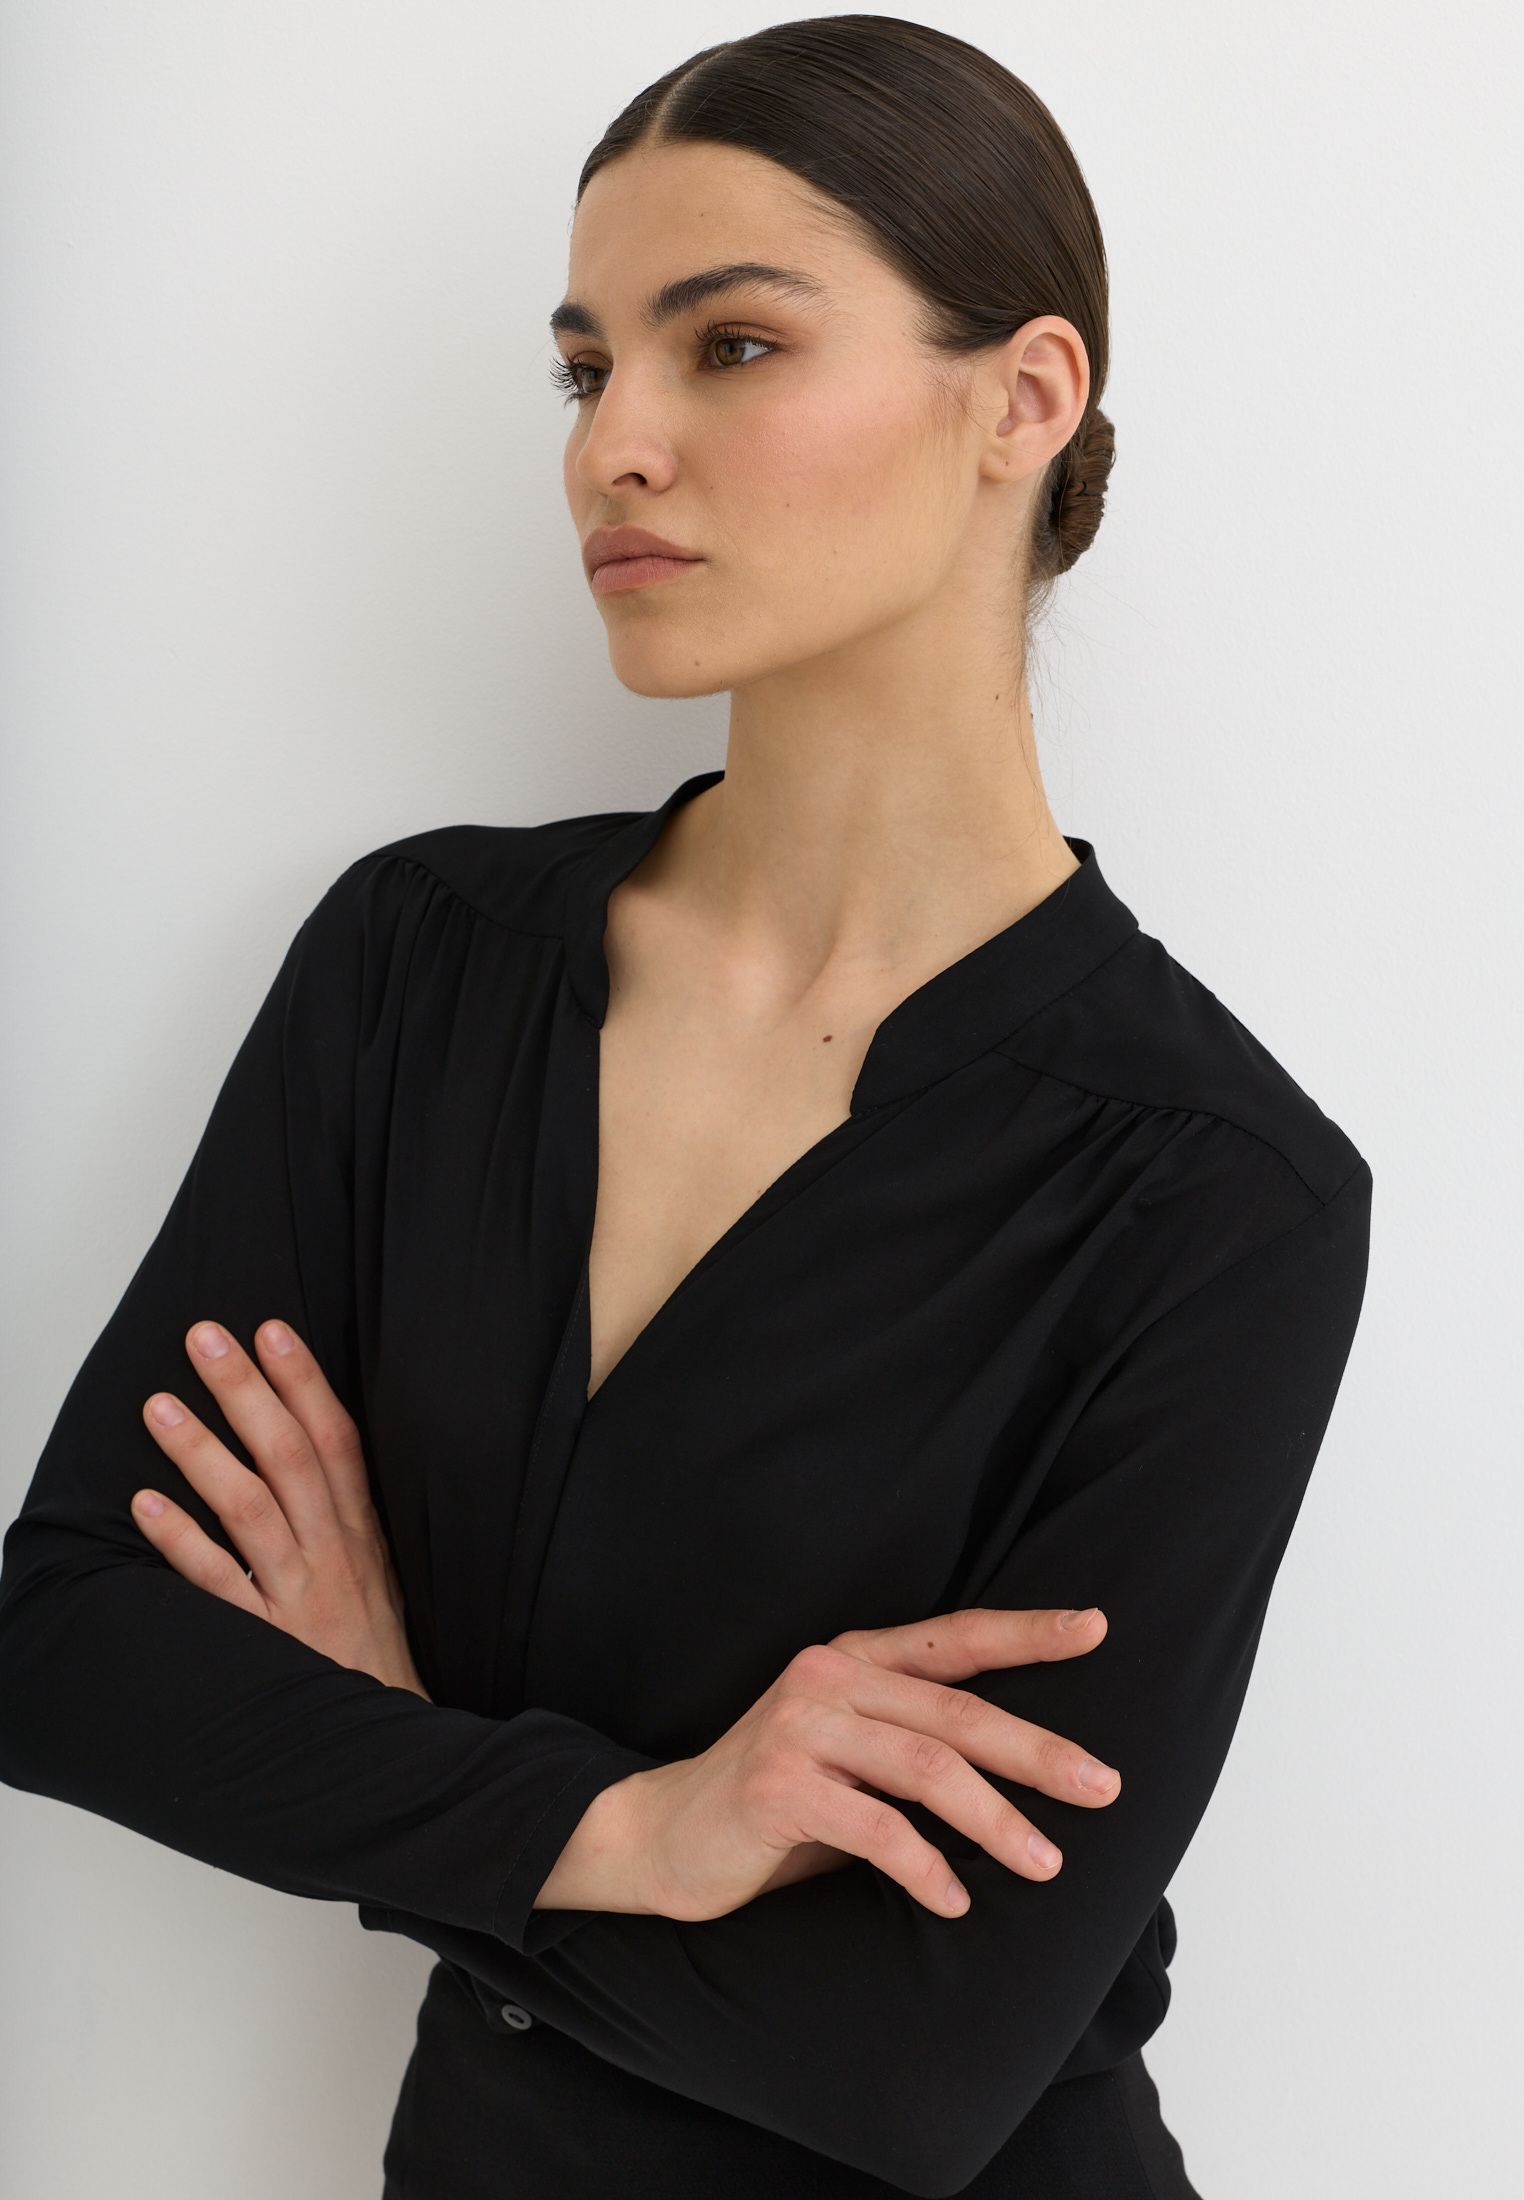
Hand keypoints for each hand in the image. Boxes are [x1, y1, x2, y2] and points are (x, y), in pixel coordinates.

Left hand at [132, 1319, 428, 1699]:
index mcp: (361, 1535)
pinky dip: (183, 1542)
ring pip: (250, 1509)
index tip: (271, 1330)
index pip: (337, 1440)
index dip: (304, 1382)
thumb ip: (344, 1515)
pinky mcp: (265, 1644)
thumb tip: (310, 1446)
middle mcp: (333, 1556)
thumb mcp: (378, 1574)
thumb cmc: (372, 1655)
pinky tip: (147, 1506)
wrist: (391, 1744)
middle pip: (290, 1457)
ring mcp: (299, 1598)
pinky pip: (219, 1586)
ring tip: (160, 1405)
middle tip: (205, 1339)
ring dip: (202, 1452)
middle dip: (246, 1391)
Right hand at [536, 1605, 1116, 1920]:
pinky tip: (955, 1900)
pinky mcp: (778, 1787)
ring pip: (927, 1769)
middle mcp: (829, 1677)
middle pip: (958, 1712)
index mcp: (855, 1658)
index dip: (1028, 1632)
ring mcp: (800, 1728)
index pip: (957, 1638)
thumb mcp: (852, 1751)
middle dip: (1038, 1752)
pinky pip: (875, 1828)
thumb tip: (1032, 1767)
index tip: (1096, 1627)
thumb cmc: (779, 1800)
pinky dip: (925, 1866)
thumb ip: (916, 1741)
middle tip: (1103, 1787)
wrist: (665, 1835)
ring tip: (1044, 1862)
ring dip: (996, 1820)